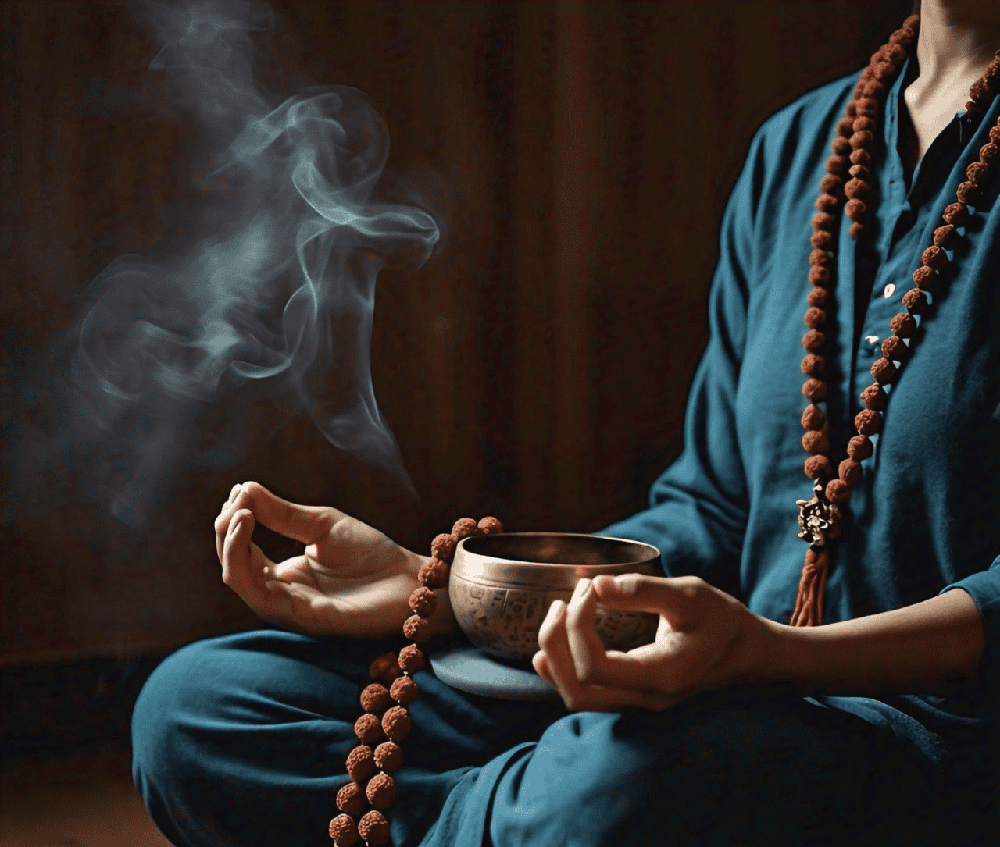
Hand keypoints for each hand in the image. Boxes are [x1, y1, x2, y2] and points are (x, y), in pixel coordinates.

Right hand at [215, 482, 433, 637]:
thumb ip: (283, 513)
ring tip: (241, 512)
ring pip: (239, 580)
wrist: (412, 580)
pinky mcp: (303, 617)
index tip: (241, 489)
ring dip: (231, 544)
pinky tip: (251, 528)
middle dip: (226, 530)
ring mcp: (290, 607)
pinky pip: (260, 594)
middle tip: (237, 499)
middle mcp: (282, 594)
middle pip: (233, 566)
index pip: (242, 552)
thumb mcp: (322, 525)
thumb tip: (245, 489)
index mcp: (285, 575)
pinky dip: (246, 561)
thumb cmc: (373, 555)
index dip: (234, 521)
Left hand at [532, 573, 773, 710]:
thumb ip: (643, 590)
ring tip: (557, 612)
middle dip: (556, 642)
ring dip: (555, 656)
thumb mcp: (691, 594)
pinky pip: (585, 692)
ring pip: (576, 696)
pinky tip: (557, 639)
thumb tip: (596, 585)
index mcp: (661, 676)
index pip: (595, 667)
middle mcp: (645, 698)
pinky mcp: (630, 693)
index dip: (578, 627)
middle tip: (564, 600)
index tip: (589, 589)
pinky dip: (562, 667)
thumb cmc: (722, 621)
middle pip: (577, 690)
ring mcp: (637, 701)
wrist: (748, 653)